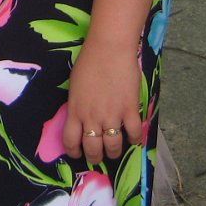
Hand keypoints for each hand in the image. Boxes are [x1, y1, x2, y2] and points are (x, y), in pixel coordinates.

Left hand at [62, 38, 142, 165]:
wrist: (109, 48)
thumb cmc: (89, 61)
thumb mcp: (75, 85)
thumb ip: (78, 104)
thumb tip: (81, 116)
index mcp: (75, 111)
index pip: (71, 141)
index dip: (74, 152)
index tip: (78, 153)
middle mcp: (92, 117)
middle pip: (93, 149)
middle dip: (95, 157)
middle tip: (99, 156)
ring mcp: (112, 115)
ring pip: (113, 146)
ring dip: (114, 152)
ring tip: (115, 150)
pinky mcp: (130, 109)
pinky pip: (134, 133)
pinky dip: (135, 139)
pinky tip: (133, 136)